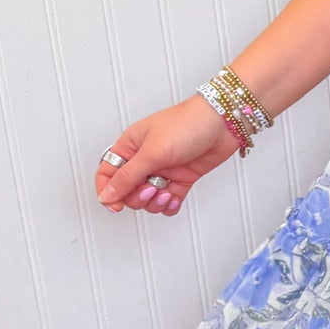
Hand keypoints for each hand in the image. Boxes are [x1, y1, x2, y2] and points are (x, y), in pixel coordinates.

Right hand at [95, 95, 243, 218]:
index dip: (108, 192)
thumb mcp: (152, 152)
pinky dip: (170, 204)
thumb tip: (106, 195)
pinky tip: (174, 199)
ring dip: (155, 202)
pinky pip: (169, 199)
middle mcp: (145, 158)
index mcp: (130, 146)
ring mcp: (164, 169)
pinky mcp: (182, 177)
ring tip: (166, 193)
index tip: (116, 205)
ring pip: (148, 198)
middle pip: (128, 191)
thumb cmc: (187, 124)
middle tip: (151, 189)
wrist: (223, 123)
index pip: (108, 174)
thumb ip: (127, 177)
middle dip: (138, 196)